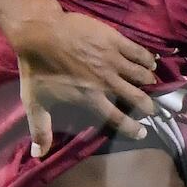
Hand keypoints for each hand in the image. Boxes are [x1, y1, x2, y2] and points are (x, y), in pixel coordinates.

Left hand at [2, 3, 161, 156]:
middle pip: (137, 98)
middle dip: (148, 106)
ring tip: (151, 82)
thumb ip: (40, 129)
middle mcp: (107, 82)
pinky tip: (151, 62)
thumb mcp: (35, 102)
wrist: (40, 32)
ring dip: (148, 80)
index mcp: (91, 98)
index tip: (142, 132)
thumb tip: (37, 155)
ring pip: (141, 74)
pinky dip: (147, 58)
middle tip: (152, 109)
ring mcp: (113, 59)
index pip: (118, 118)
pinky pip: (138, 52)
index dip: (133, 128)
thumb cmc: (37, 68)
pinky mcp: (115, 40)